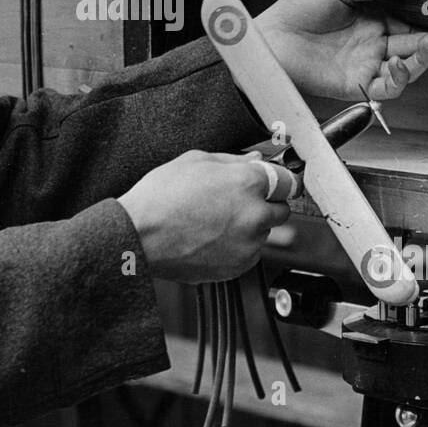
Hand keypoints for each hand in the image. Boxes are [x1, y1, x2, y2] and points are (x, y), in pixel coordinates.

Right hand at [117, 151, 291, 283]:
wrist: (140, 236)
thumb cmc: (160, 197)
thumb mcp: (195, 161)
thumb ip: (233, 160)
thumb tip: (255, 159)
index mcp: (248, 183)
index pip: (288, 182)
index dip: (278, 181)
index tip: (275, 184)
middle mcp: (254, 215)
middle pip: (281, 209)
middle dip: (264, 204)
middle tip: (235, 202)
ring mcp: (248, 244)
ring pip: (265, 233)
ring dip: (250, 227)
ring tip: (214, 221)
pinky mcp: (238, 267)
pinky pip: (250, 254)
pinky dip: (238, 247)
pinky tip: (211, 237)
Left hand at [254, 0, 427, 102]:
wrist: (270, 40)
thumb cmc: (293, 14)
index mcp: (371, 19)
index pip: (410, 19)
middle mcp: (372, 43)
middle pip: (415, 44)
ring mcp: (366, 64)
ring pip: (407, 68)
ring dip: (422, 59)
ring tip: (427, 47)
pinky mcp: (356, 84)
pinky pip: (386, 88)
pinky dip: (399, 80)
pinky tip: (400, 66)